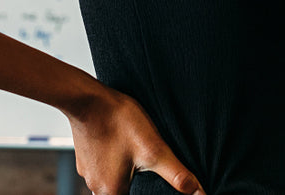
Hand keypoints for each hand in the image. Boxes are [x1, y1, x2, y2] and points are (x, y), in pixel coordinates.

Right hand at [66, 86, 205, 194]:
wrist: (88, 99)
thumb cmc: (117, 122)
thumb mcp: (154, 149)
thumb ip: (176, 173)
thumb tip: (198, 192)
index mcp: (111, 192)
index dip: (148, 194)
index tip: (150, 181)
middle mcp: (95, 186)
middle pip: (123, 192)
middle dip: (138, 183)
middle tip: (146, 166)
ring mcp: (88, 171)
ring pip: (113, 179)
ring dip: (127, 171)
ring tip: (137, 153)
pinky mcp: (86, 156)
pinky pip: (105, 165)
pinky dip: (116, 158)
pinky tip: (124, 143)